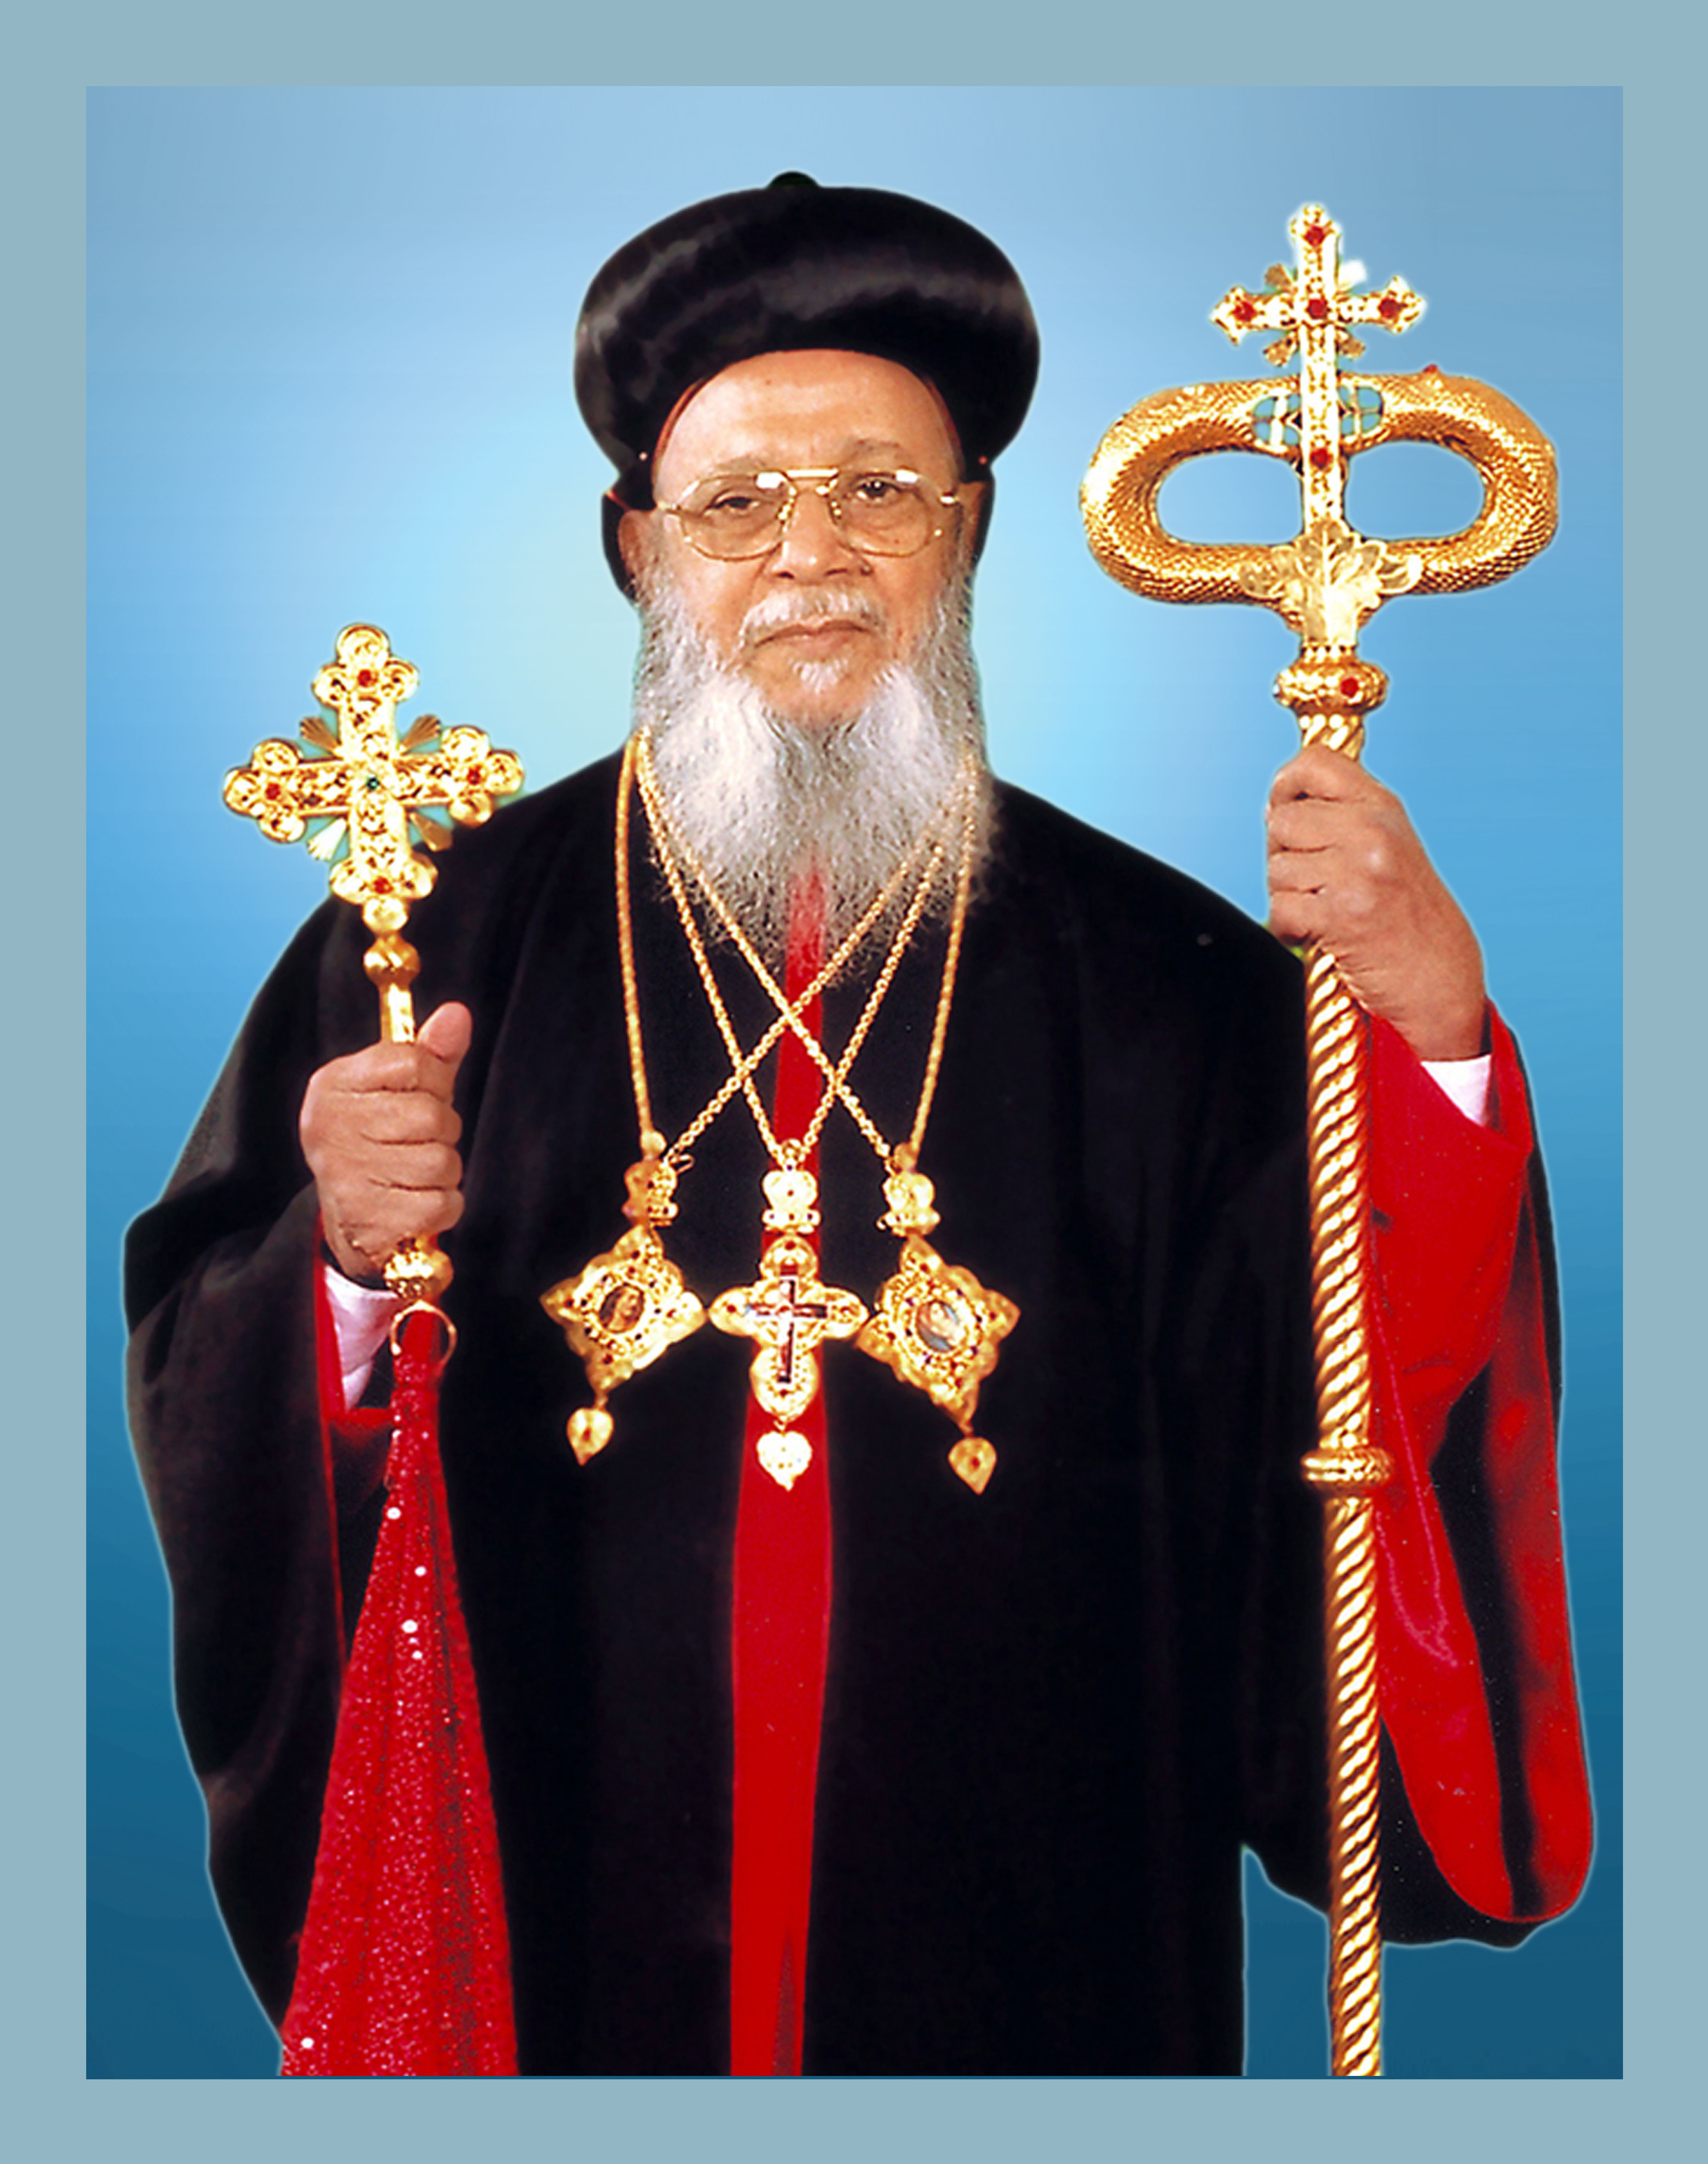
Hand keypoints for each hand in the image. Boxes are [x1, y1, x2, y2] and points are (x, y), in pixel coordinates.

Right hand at [300, 1002, 471, 1281]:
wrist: (349, 1219)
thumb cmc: (379, 1141)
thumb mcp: (399, 1090)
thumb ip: (430, 1055)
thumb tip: (457, 1015)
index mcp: (334, 1084)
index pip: (413, 1062)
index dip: (435, 1082)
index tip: (421, 1097)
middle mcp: (330, 1127)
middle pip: (431, 1114)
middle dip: (442, 1132)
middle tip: (417, 1143)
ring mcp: (346, 1177)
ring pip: (441, 1162)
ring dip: (444, 1172)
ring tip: (415, 1175)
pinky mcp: (369, 1222)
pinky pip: (442, 1205)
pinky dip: (442, 1207)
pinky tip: (415, 1204)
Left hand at [1265, 746, 1485, 1060]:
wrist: (1441, 980)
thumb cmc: (1407, 919)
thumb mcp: (1387, 848)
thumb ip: (1343, 817)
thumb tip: (1281, 802)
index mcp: (1382, 807)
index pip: (1315, 761)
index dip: (1286, 785)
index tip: (1286, 809)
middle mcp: (1373, 831)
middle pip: (1282, 819)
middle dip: (1283, 853)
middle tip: (1312, 881)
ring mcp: (1360, 871)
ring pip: (1277, 866)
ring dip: (1287, 895)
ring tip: (1323, 910)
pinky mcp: (1343, 914)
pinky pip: (1280, 907)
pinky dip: (1288, 928)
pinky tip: (1317, 935)